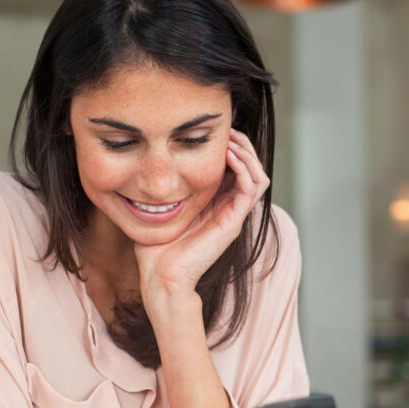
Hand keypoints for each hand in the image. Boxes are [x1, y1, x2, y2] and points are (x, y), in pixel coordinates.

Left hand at [135, 128, 269, 305]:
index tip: (216, 131)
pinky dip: (243, 168)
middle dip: (243, 146)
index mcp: (216, 205)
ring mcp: (233, 216)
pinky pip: (250, 189)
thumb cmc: (157, 248)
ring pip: (258, 177)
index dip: (232, 148)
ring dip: (247, 154)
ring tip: (230, 140)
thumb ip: (165, 189)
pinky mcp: (233, 222)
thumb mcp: (160, 209)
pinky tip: (228, 156)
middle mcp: (229, 209)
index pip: (237, 170)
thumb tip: (150, 166)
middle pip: (252, 170)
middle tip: (228, 130)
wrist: (161, 276)